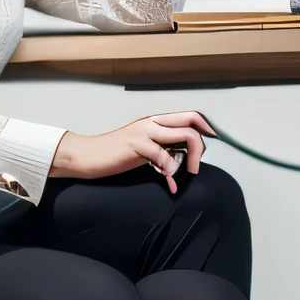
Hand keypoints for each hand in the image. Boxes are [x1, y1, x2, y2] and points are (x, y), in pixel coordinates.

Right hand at [49, 112, 214, 195]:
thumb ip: (161, 148)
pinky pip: (164, 156)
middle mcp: (152, 122)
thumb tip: (181, 159)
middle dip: (202, 143)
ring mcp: (145, 131)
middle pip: (192, 120)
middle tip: (198, 164)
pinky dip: (170, 172)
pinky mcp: (136, 144)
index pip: (189, 115)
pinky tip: (168, 184)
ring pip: (184, 135)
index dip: (206, 126)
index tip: (212, 142)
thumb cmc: (113, 155)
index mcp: (155, 121)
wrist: (87, 156)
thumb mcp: (142, 149)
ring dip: (192, 157)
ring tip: (188, 172)